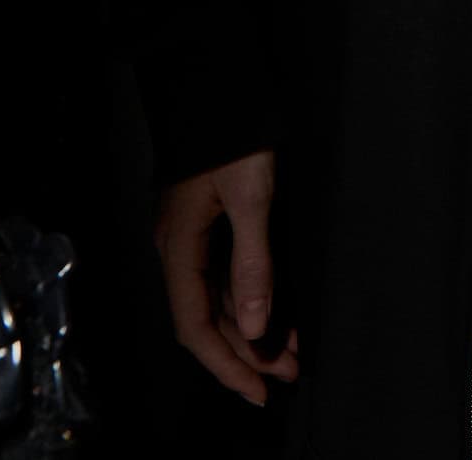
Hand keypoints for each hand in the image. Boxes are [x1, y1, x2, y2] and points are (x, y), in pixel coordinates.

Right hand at [153, 147, 298, 405]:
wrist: (218, 79)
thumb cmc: (234, 133)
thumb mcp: (251, 197)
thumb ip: (252, 263)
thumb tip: (253, 326)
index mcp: (179, 248)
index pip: (196, 327)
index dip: (226, 365)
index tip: (258, 393)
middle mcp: (180, 247)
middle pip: (208, 318)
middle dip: (247, 352)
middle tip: (288, 374)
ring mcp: (193, 234)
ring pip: (219, 298)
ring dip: (253, 328)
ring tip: (292, 351)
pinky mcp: (210, 220)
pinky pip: (225, 273)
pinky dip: (251, 297)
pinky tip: (278, 311)